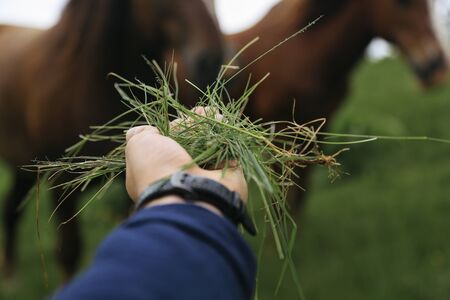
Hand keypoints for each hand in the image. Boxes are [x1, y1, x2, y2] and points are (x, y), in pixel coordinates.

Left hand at [125, 110, 246, 205]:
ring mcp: (205, 179)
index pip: (167, 145)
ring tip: (215, 115)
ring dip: (213, 129)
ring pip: (210, 147)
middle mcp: (181, 177)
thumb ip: (140, 134)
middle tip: (201, 111)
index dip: (174, 128)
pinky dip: (226, 138)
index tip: (181, 118)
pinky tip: (224, 123)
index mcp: (157, 173)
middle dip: (196, 125)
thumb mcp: (138, 146)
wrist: (187, 195)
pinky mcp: (227, 178)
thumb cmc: (158, 169)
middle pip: (190, 144)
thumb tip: (144, 129)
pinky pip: (228, 153)